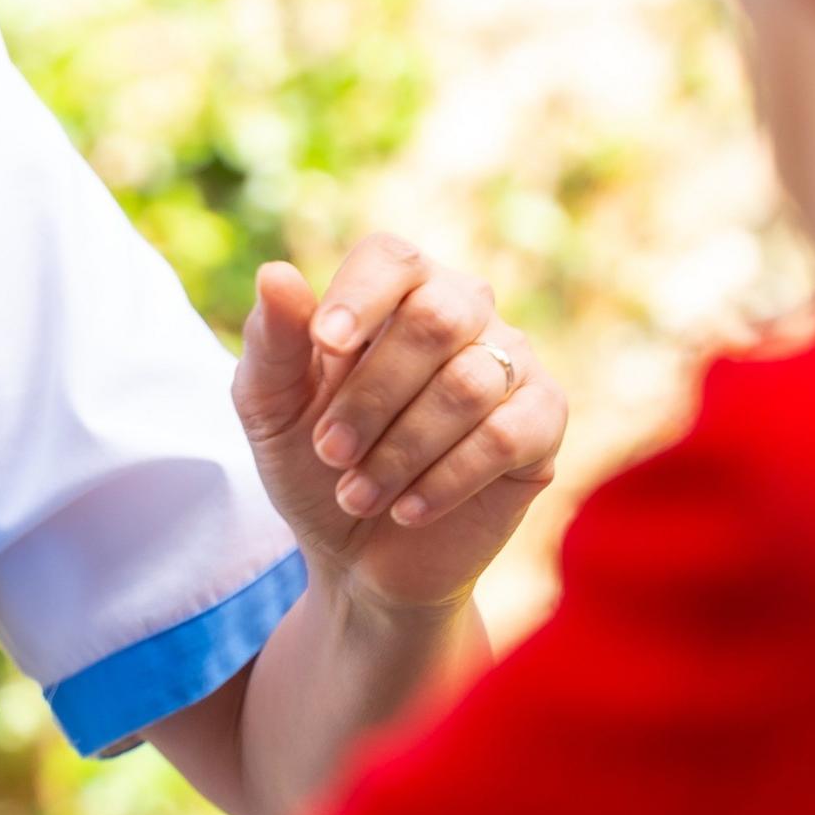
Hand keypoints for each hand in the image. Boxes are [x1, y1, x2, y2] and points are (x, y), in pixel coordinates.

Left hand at [233, 236, 565, 614]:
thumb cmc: (315, 467)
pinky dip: (447, 478)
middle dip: (373, 395)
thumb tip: (274, 274)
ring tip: (358, 496)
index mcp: (397, 290)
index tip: (325, 346)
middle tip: (330, 453)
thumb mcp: (272, 410)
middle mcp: (465, 311)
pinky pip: (505, 436)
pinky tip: (407, 510)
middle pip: (436, 318)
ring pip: (469, 384)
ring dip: (401, 450)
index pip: (391, 259)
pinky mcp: (543, 421)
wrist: (360, 556)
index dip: (359, 296)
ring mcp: (511, 363)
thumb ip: (271, 343)